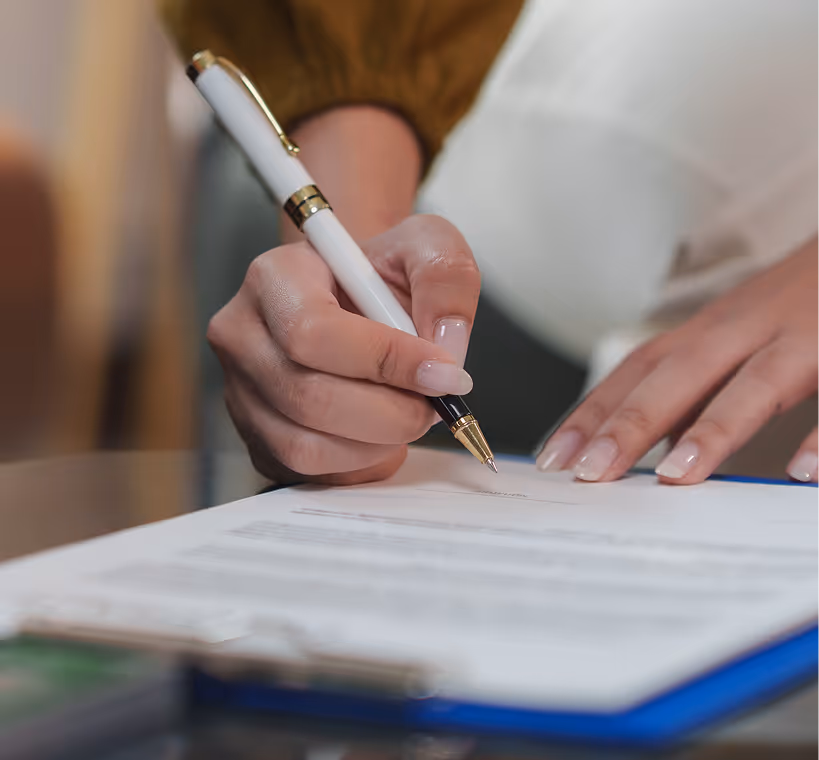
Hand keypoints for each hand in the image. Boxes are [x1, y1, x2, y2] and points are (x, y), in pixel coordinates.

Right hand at [208, 215, 479, 485]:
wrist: (355, 298)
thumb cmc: (382, 274)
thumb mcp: (426, 246)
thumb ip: (445, 279)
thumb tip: (444, 351)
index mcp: (275, 278)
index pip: (315, 331)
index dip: (386, 362)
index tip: (443, 375)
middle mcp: (242, 334)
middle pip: (309, 397)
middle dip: (390, 413)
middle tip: (434, 406)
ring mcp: (241, 391)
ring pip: (306, 445)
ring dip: (376, 443)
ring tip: (408, 414)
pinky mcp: (255, 435)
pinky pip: (307, 471)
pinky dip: (359, 462)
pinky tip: (381, 433)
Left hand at [537, 240, 818, 483]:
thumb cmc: (799, 301)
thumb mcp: (739, 339)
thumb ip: (699, 391)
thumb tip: (658, 443)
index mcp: (711, 331)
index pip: (637, 371)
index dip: (592, 413)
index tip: (554, 457)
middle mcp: (747, 329)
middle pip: (680, 374)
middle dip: (630, 423)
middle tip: (590, 473)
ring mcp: (804, 335)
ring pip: (756, 383)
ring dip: (713, 430)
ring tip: (676, 476)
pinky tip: (804, 473)